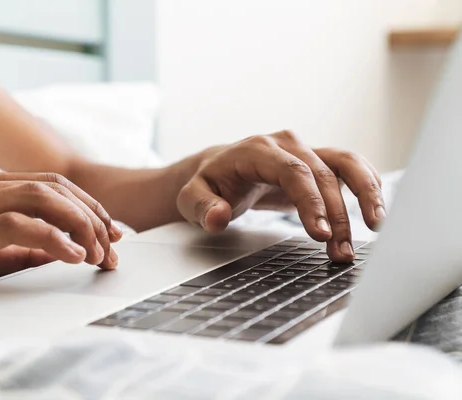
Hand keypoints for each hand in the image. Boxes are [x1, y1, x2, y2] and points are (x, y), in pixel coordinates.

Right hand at [0, 171, 121, 301]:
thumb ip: (22, 246)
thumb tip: (66, 250)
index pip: (49, 184)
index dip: (86, 204)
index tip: (110, 229)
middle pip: (53, 187)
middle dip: (91, 214)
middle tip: (112, 243)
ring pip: (41, 198)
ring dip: (78, 225)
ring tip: (97, 252)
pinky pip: (18, 225)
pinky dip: (53, 239)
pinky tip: (73, 255)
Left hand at [177, 131, 383, 262]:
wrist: (219, 169)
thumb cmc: (207, 184)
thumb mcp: (191, 198)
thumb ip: (201, 207)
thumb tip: (218, 217)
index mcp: (258, 150)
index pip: (293, 172)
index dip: (311, 202)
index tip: (321, 234)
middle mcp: (286, 144)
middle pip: (323, 174)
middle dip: (337, 215)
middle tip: (341, 253)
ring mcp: (305, 150)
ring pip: (347, 163)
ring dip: (366, 194)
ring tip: (377, 227)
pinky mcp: (317, 162)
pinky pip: (350, 167)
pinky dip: (368, 185)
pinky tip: (376, 210)